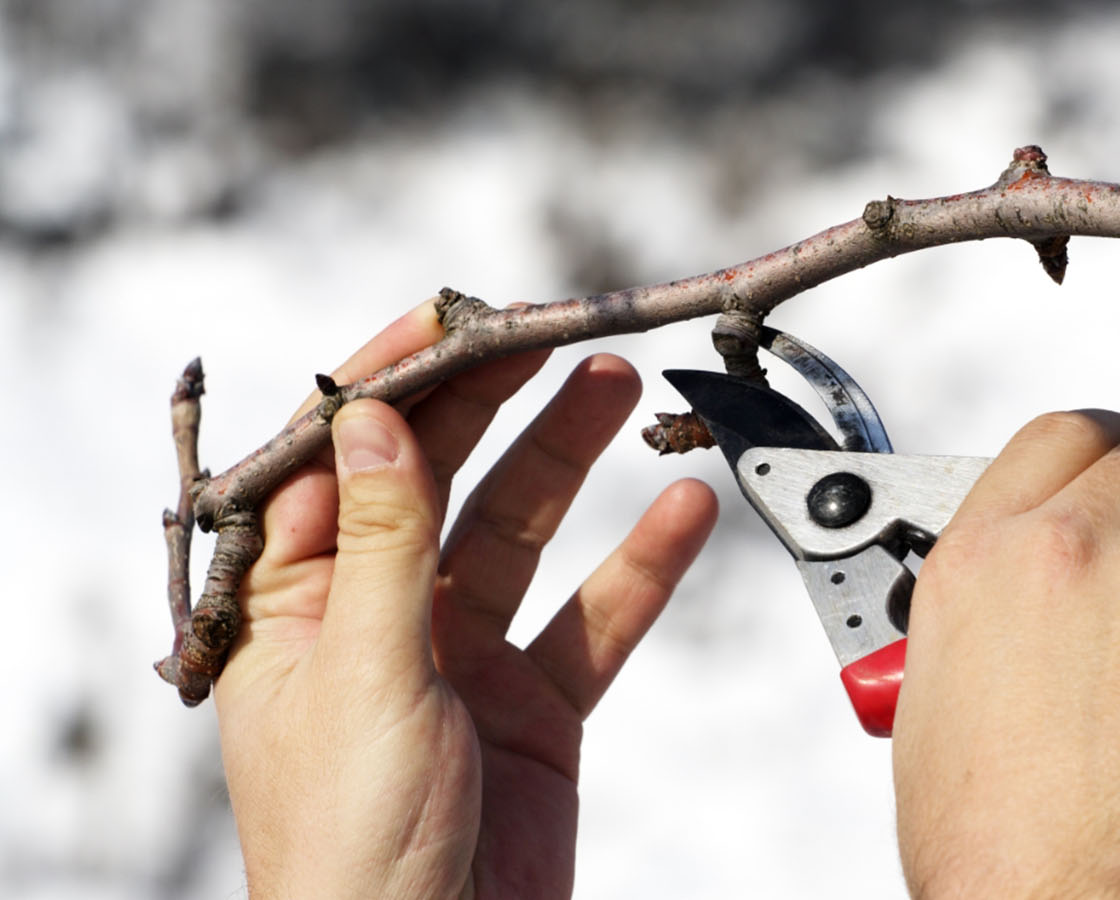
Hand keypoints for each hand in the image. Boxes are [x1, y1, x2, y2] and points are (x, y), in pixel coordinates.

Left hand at [213, 301, 717, 898]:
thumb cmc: (352, 853)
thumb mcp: (362, 679)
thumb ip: (381, 546)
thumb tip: (376, 422)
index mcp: (294, 608)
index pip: (338, 465)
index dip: (393, 386)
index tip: (452, 320)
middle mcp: (377, 620)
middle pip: (438, 480)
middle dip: (492, 405)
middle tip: (551, 334)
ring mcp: (462, 660)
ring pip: (521, 533)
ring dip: (571, 462)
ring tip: (619, 388)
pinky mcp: (534, 706)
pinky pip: (594, 618)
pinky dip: (642, 567)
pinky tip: (684, 513)